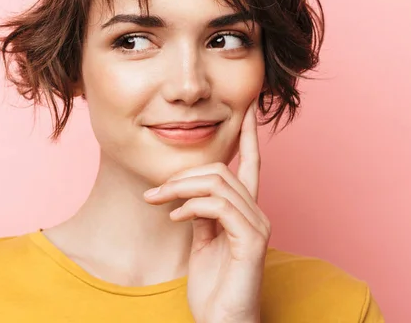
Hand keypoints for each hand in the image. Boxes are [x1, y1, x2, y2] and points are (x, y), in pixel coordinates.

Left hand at [144, 98, 268, 322]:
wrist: (222, 322)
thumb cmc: (213, 288)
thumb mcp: (202, 243)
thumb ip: (200, 215)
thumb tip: (186, 194)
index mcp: (244, 212)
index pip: (250, 164)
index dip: (250, 135)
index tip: (247, 109)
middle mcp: (256, 214)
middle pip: (221, 170)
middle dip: (183, 176)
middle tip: (154, 192)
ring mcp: (256, 226)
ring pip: (218, 184)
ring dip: (181, 189)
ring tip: (159, 202)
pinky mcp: (251, 241)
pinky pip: (219, 207)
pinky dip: (192, 207)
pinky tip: (175, 218)